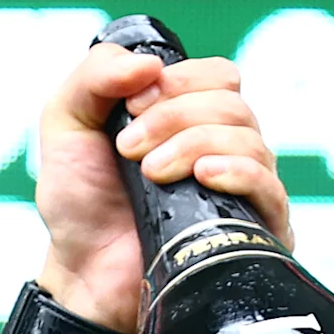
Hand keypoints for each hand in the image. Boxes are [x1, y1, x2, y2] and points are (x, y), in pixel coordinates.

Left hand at [32, 40, 293, 333]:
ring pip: (248, 136)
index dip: (176, 81)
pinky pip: (268, 184)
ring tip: (150, 174)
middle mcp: (224, 146)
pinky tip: (204, 177)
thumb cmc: (79, 202)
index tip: (131, 107)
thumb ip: (94, 76)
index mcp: (190, 117)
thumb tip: (149, 62)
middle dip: (174, 116)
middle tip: (129, 149)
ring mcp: (243, 187)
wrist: (83, 271)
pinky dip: (236, 170)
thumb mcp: (66, 123)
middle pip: (232, 101)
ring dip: (192, 144)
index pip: (218, 76)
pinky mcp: (255, 227)